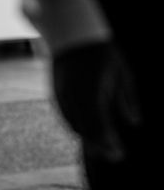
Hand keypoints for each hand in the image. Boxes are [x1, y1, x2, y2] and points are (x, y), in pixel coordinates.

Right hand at [52, 41, 141, 162]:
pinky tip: (84, 132)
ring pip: (72, 123)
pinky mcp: (55, 91)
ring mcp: (62, 93)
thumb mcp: (121, 72)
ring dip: (86, 137)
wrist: (72, 32)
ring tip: (100, 148)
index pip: (99, 124)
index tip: (119, 153)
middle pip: (85, 128)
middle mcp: (74, 93)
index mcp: (93, 89)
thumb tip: (134, 121)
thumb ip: (126, 98)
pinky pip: (64, 115)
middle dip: (98, 145)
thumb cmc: (102, 51)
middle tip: (113, 156)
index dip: (108, 141)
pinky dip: (75, 126)